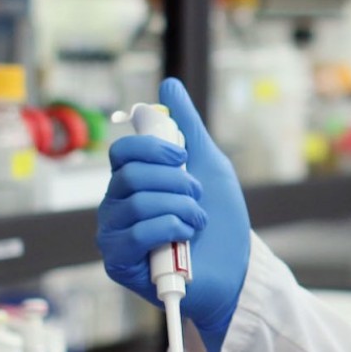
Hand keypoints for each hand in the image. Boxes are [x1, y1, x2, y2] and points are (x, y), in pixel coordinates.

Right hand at [96, 78, 251, 351]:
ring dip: (182, 208)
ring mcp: (114, 236)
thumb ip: (186, 127)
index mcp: (131, 181)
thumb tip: (170, 83)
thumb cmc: (220, 219)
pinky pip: (139, 233)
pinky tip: (185, 239)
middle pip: (130, 175)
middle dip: (176, 183)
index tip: (182, 157)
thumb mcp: (208, 164)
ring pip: (139, 203)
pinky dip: (172, 229)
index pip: (123, 151)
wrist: (236, 268)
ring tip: (197, 221)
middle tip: (196, 197)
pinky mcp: (119, 263)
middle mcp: (116, 206)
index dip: (154, 148)